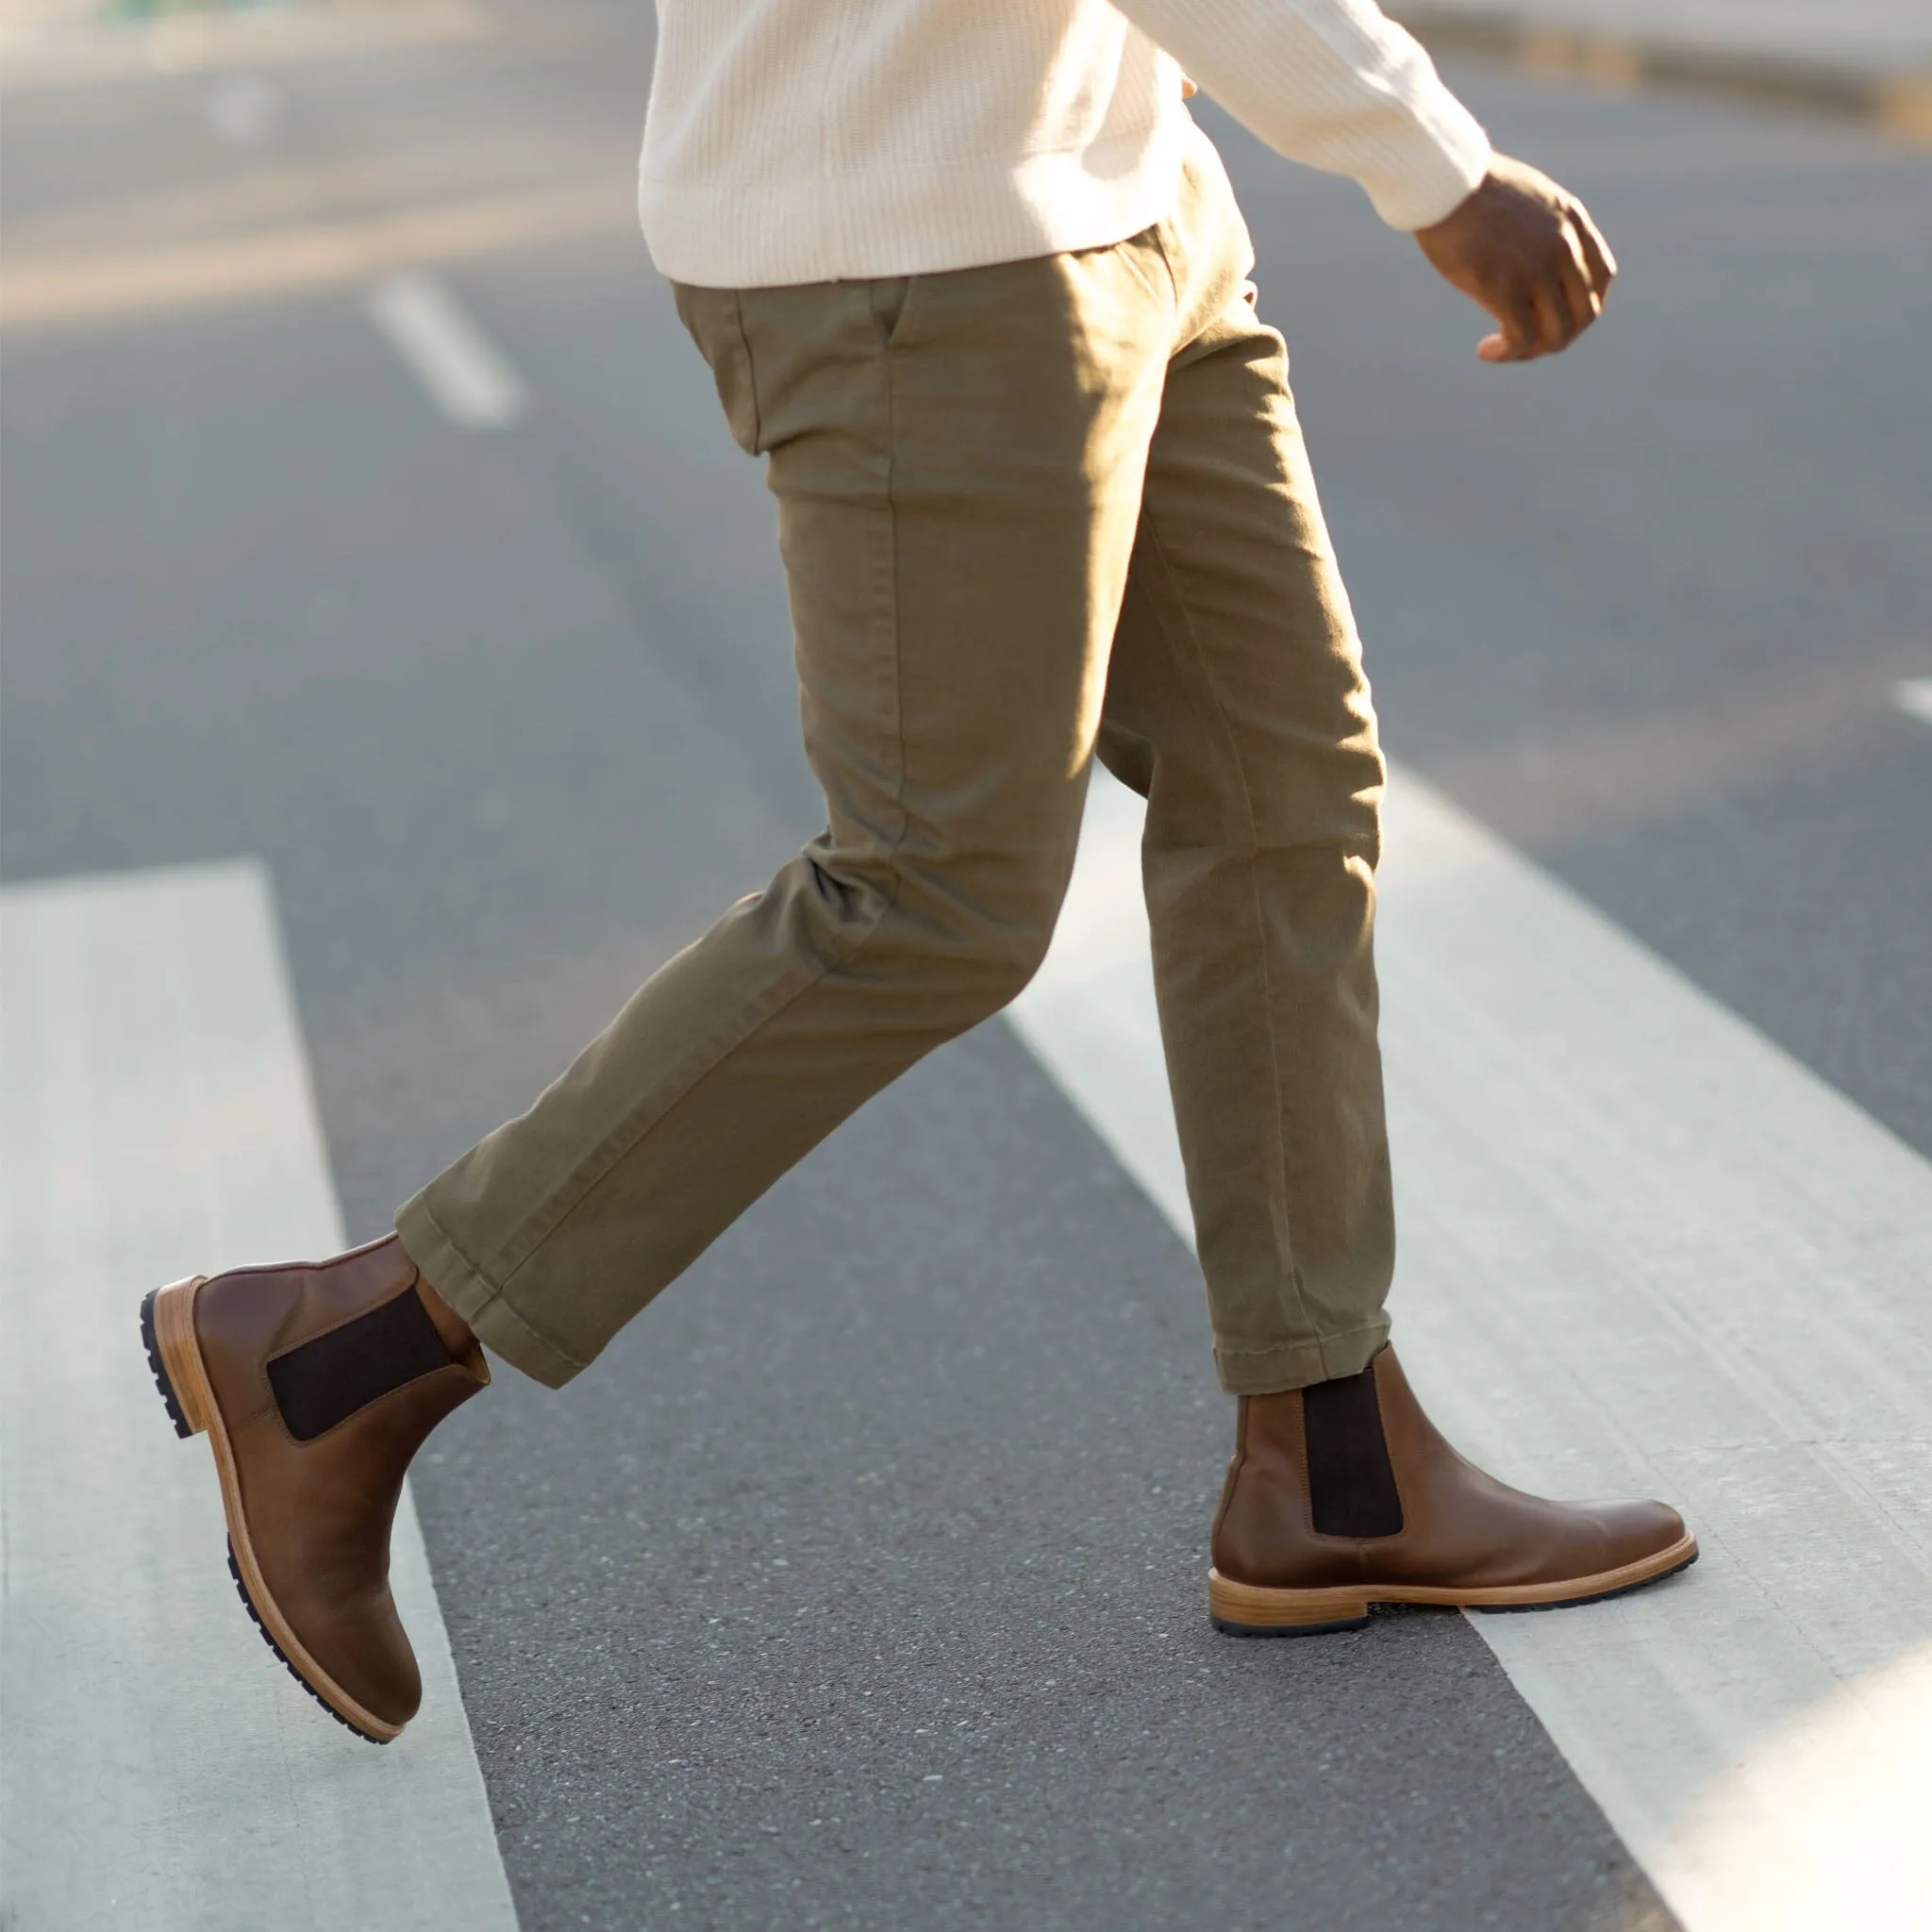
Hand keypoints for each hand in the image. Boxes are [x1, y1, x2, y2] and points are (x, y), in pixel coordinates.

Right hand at [1413, 154, 1616, 362]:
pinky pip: (1523, 338)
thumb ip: (1535, 225)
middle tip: (1525, 342)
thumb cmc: (1465, 188)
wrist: (1443, 180)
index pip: (1602, 276)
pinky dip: (1507, 352)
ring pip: (1558, 333)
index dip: (1582, 305)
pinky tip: (1485, 350)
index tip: (1550, 313)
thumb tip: (1521, 254)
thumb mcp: (1519, 197)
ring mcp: (1538, 269)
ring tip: (1502, 349)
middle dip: (1558, 336)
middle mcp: (1564, 247)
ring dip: (1532, 351)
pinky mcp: (1507, 288)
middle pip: (1585, 313)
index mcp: (1571, 220)